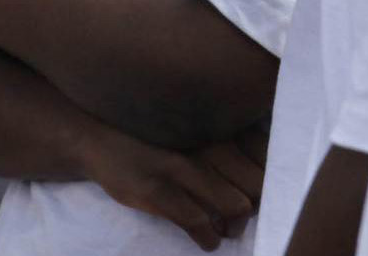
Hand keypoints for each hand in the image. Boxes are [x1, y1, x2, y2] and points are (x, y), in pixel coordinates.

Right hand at [83, 129, 254, 250]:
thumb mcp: (192, 131)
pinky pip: (200, 223)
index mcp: (218, 126)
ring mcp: (183, 166)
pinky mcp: (159, 191)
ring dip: (233, 228)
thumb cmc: (154, 138)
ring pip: (235, 206)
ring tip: (223, 231)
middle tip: (237, 220)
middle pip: (257, 185)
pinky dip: (209, 239)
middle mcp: (207, 142)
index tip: (255, 196)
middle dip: (251, 211)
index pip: (266, 156)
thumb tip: (255, 180)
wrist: (101, 139)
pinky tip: (207, 241)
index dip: (266, 184)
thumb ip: (222, 147)